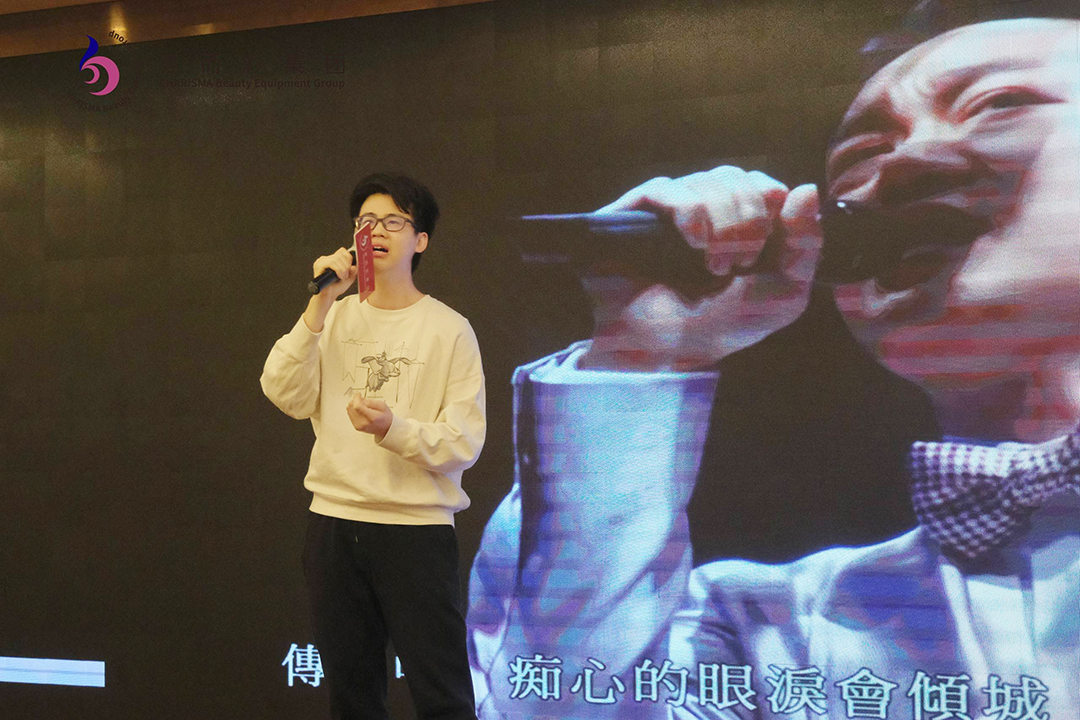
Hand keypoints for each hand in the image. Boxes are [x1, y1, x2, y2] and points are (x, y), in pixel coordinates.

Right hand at [313, 247, 358, 300]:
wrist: (328, 296)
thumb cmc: (337, 288)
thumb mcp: (350, 278)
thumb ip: (353, 271)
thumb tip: (354, 266)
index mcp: (333, 259)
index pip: (343, 251)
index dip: (349, 259)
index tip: (350, 269)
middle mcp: (326, 258)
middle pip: (340, 255)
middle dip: (346, 266)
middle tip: (346, 276)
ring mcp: (321, 261)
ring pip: (336, 258)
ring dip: (343, 269)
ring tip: (343, 277)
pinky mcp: (318, 265)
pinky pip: (331, 263)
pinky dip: (338, 270)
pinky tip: (339, 276)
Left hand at [346, 395, 392, 440]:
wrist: (386, 429)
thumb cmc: (386, 417)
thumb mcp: (382, 405)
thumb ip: (370, 401)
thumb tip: (360, 399)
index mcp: (372, 417)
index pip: (357, 406)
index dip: (356, 398)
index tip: (359, 395)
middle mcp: (364, 423)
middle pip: (351, 407)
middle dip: (355, 400)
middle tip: (361, 399)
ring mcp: (359, 426)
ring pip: (349, 410)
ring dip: (353, 405)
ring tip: (362, 405)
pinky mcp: (356, 426)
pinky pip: (350, 414)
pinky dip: (353, 410)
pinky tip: (360, 410)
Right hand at [579, 166, 821, 370]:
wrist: (658, 351)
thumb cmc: (717, 328)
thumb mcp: (780, 297)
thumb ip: (803, 246)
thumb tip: (808, 189)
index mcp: (742, 226)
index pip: (769, 187)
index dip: (774, 209)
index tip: (767, 248)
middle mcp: (707, 210)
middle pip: (742, 179)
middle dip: (750, 221)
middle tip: (740, 264)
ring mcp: (671, 208)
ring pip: (709, 180)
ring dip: (722, 225)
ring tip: (713, 267)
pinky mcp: (637, 211)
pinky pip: (670, 189)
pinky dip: (691, 215)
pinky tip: (692, 243)